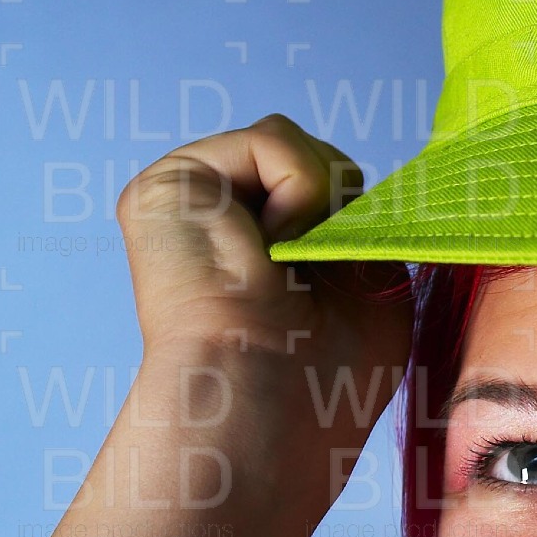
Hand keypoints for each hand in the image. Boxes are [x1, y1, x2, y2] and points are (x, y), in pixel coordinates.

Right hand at [116, 114, 411, 433]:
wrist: (267, 398)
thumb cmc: (323, 374)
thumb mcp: (367, 282)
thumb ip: (355, 223)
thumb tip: (353, 178)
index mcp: (255, 254)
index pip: (326, 193)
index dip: (354, 220)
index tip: (349, 275)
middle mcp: (215, 225)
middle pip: (312, 160)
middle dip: (339, 205)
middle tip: (314, 278)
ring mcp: (189, 201)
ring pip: (292, 142)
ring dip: (320, 203)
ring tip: (286, 267)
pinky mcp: (168, 183)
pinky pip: (272, 138)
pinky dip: (300, 190)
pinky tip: (272, 252)